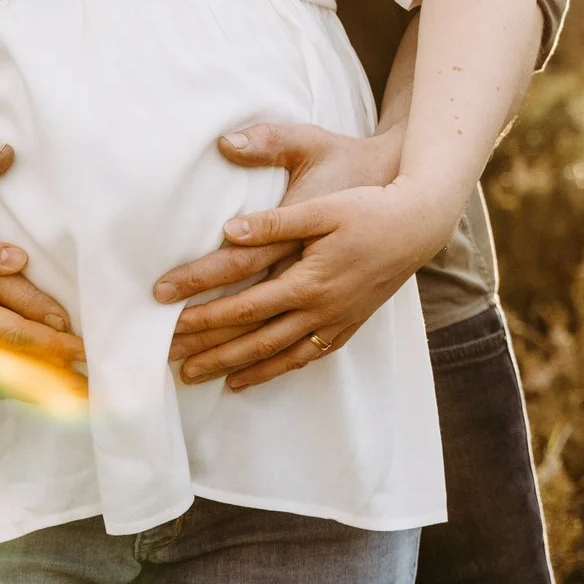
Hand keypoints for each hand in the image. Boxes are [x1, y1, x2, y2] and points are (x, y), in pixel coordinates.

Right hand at [0, 223, 85, 394]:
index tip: (84, 349)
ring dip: (32, 391)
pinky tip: (19, 391)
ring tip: (67, 398)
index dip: (50, 343)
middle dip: (53, 377)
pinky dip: (1, 390)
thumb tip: (19, 259)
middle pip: (10, 365)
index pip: (12, 332)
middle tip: (91, 386)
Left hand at [164, 167, 460, 393]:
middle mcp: (319, 309)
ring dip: (232, 366)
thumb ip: (276, 221)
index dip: (201, 305)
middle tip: (164, 356)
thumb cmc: (369, 207)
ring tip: (194, 376)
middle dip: (206, 347)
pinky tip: (248, 378)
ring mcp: (333, 322)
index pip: (243, 301)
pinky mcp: (346, 324)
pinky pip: (303, 357)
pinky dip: (273, 370)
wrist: (419, 225)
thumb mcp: (322, 206)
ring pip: (275, 355)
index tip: (164, 304)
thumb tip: (229, 231)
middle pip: (252, 337)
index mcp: (308, 279)